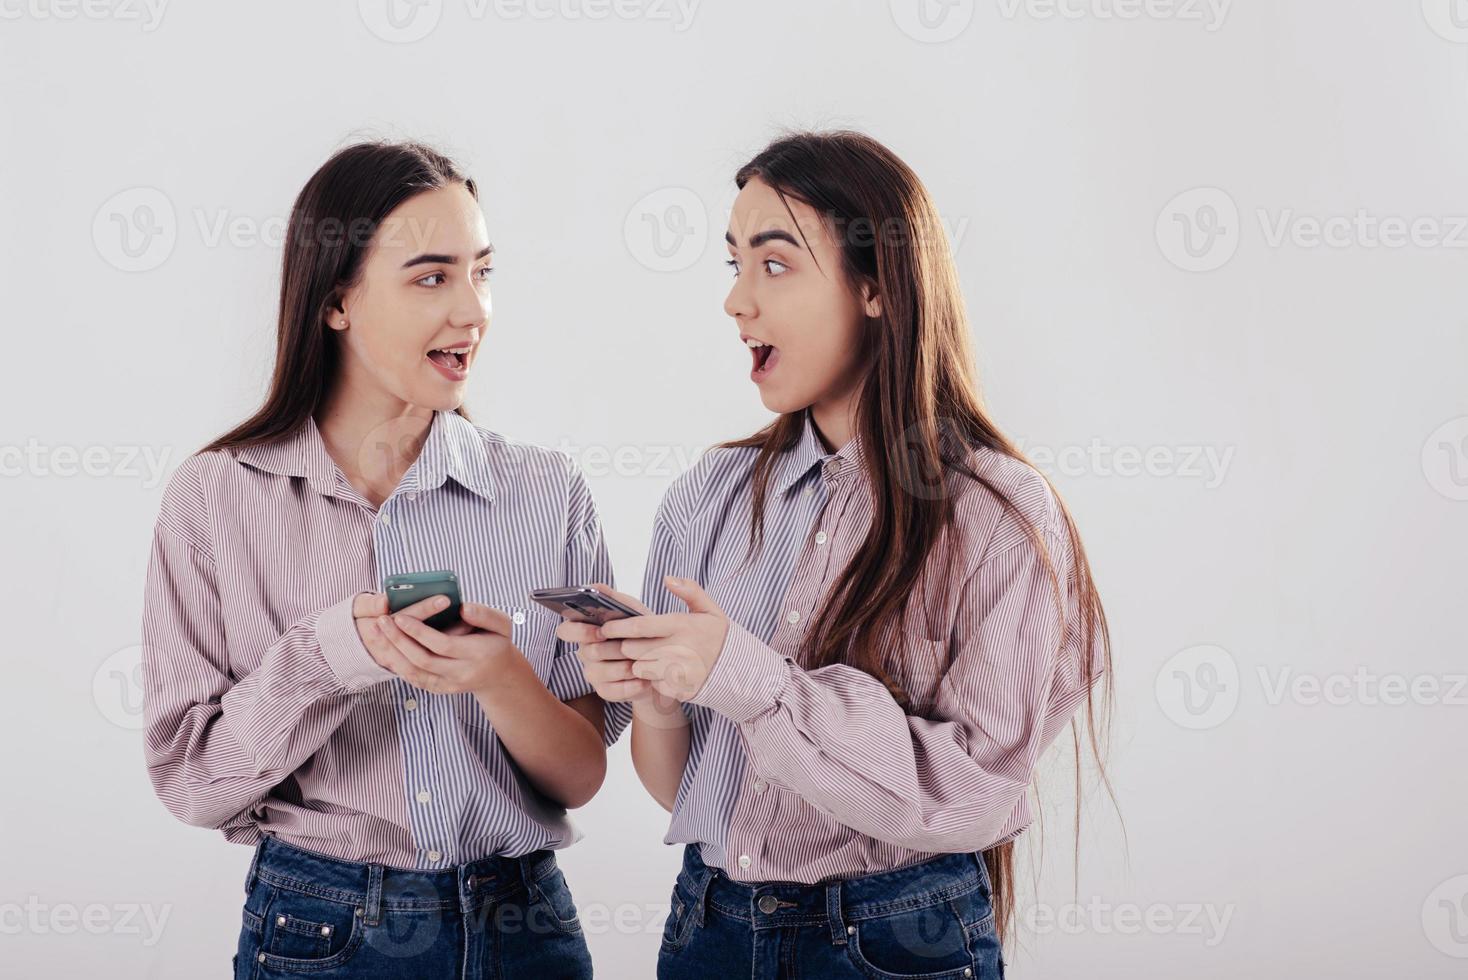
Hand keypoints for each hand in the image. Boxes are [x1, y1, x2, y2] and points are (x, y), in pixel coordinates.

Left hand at [357, 594, 517, 694]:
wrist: (499, 676)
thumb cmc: (497, 643)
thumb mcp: (502, 624)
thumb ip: (485, 614)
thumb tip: (463, 608)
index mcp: (478, 655)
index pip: (442, 645)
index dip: (419, 632)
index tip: (401, 616)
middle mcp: (462, 674)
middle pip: (423, 660)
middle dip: (399, 640)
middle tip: (382, 621)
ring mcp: (450, 685)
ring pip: (414, 673)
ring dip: (392, 652)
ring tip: (378, 632)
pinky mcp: (440, 689)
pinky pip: (414, 679)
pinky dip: (397, 664)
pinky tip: (387, 647)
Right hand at [554, 584, 661, 704]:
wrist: (663, 661)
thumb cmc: (642, 632)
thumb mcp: (631, 610)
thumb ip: (613, 598)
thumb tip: (594, 586)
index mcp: (587, 630)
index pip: (566, 630)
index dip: (579, 632)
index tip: (600, 631)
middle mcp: (586, 652)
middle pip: (587, 652)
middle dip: (611, 649)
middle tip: (629, 647)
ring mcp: (594, 673)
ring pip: (598, 672)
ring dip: (622, 667)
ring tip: (640, 664)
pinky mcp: (606, 691)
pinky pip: (611, 691)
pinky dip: (629, 686)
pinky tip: (643, 680)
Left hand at [595, 577, 728, 702]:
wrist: (739, 672)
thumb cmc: (719, 638)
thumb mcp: (710, 610)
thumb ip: (690, 591)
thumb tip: (667, 578)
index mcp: (682, 626)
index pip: (640, 626)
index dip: (618, 627)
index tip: (605, 627)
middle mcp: (678, 650)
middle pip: (633, 649)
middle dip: (624, 646)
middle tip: (621, 643)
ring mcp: (678, 672)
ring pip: (639, 668)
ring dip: (637, 663)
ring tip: (642, 657)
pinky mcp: (678, 690)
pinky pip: (652, 684)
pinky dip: (651, 679)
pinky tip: (659, 672)